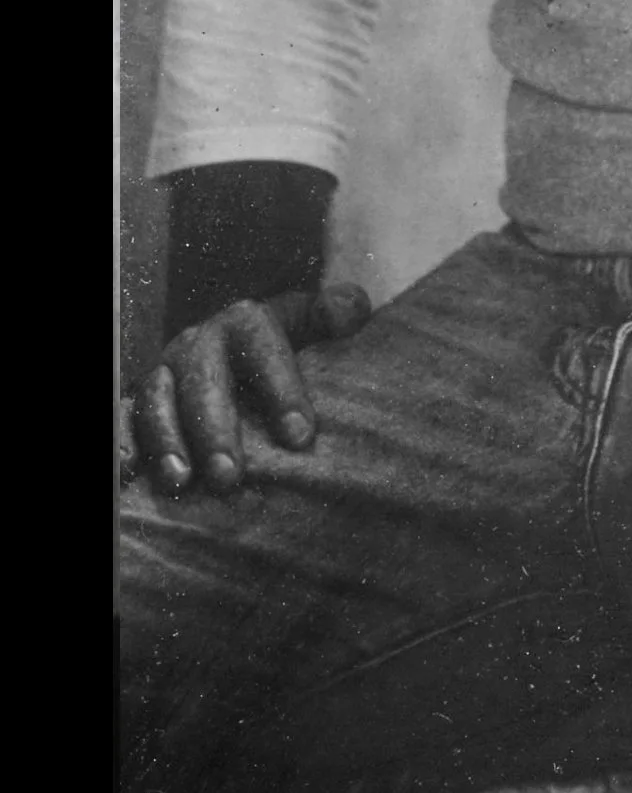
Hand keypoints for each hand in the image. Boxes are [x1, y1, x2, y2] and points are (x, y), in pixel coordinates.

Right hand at [125, 281, 372, 496]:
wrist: (235, 342)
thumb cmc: (283, 342)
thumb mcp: (311, 319)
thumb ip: (335, 312)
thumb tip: (350, 310)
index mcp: (246, 321)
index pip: (266, 350)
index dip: (282, 391)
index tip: (301, 437)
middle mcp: (199, 343)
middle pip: (204, 382)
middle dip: (215, 430)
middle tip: (231, 476)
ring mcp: (164, 372)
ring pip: (156, 402)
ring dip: (166, 442)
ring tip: (182, 482)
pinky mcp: (138, 401)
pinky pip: (121, 419)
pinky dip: (121, 445)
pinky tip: (126, 476)